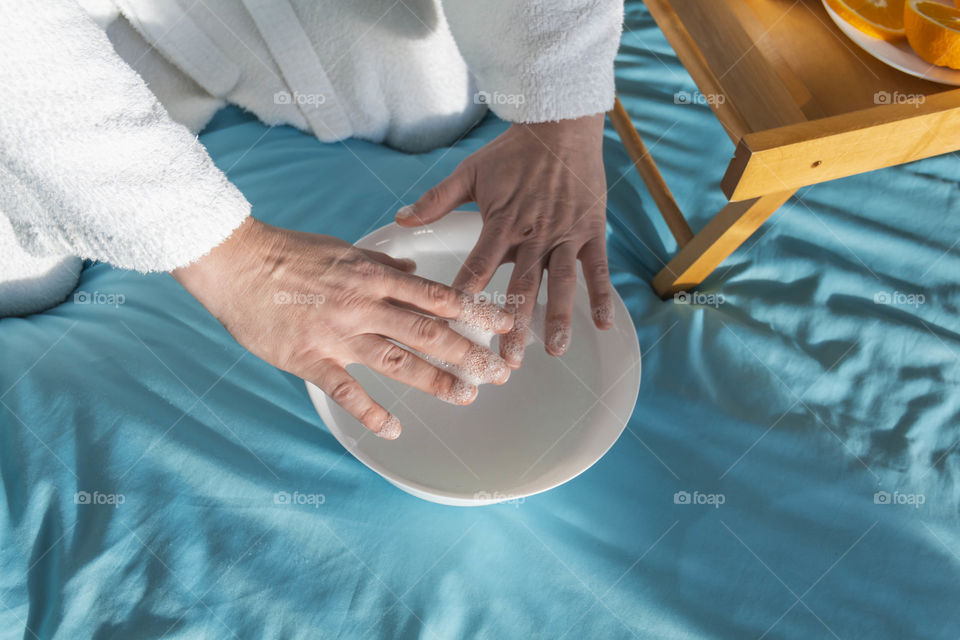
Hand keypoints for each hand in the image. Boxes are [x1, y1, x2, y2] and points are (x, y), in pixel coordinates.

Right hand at [173, 217, 512, 439]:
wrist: (236, 262)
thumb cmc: (289, 252)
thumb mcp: (344, 248)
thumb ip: (382, 261)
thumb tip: (414, 269)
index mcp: (374, 275)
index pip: (436, 294)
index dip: (475, 310)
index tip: (503, 323)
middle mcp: (364, 305)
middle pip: (428, 331)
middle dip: (468, 352)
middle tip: (498, 371)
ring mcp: (338, 334)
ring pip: (397, 361)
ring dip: (435, 380)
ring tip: (466, 396)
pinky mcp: (310, 358)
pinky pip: (346, 391)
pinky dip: (370, 411)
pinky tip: (393, 428)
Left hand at [395, 113, 612, 367]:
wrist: (561, 125)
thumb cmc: (513, 152)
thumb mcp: (470, 173)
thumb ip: (437, 200)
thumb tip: (401, 219)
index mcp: (501, 223)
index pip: (478, 267)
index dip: (465, 296)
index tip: (455, 327)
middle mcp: (534, 234)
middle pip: (521, 286)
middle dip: (513, 325)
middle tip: (505, 360)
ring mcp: (565, 234)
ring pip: (560, 282)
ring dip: (557, 316)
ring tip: (553, 349)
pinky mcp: (590, 231)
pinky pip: (597, 267)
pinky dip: (600, 295)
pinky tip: (602, 324)